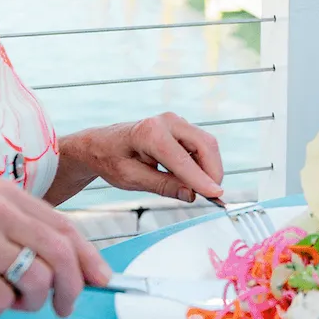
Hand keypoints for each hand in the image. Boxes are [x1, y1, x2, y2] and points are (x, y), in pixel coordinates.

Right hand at [0, 181, 112, 318]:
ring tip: (5, 299)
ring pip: (37, 280)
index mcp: (4, 193)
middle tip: (62, 308)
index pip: (66, 227)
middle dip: (71, 288)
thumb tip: (81, 267)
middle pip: (61, 254)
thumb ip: (25, 238)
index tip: (102, 281)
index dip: (89, 258)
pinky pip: (2, 302)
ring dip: (29, 302)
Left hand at [66, 113, 224, 203]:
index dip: (201, 179)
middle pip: (204, 145)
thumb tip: (192, 195)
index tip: (217, 195)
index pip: (182, 160)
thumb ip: (163, 186)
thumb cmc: (112, 161)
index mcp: (149, 133)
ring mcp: (175, 122)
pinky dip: (203, 163)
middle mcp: (166, 121)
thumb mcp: (132, 179)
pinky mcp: (180, 127)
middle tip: (213, 196)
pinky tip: (195, 180)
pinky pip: (201, 145)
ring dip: (209, 168)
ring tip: (201, 190)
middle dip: (213, 172)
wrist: (101, 144)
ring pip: (206, 144)